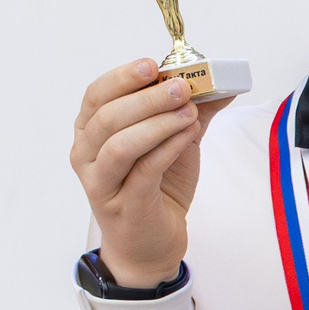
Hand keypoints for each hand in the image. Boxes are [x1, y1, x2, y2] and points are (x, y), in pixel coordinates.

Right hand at [70, 59, 225, 286]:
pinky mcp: (125, 205)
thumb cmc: (155, 190)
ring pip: (121, 144)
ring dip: (157, 123)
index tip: (152, 65)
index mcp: (90, 133)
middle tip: (180, 87)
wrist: (151, 244)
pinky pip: (145, 170)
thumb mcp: (172, 144)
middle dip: (146, 98)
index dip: (122, 77)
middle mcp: (87, 156)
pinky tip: (190, 134)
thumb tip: (221, 84)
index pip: (97, 95)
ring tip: (189, 112)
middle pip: (108, 117)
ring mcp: (101, 183)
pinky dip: (168, 147)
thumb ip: (187, 113)